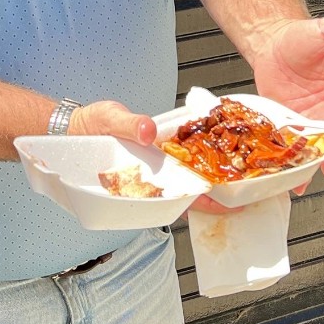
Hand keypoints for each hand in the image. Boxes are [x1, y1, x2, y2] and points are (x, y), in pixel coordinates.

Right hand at [70, 101, 239, 215]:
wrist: (74, 126)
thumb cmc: (88, 128)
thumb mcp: (107, 120)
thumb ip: (128, 125)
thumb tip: (148, 130)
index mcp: (142, 180)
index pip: (179, 198)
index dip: (206, 202)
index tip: (232, 203)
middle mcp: (151, 179)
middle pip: (190, 194)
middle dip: (218, 194)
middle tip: (249, 190)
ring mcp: (155, 169)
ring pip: (187, 181)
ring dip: (211, 178)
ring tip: (241, 173)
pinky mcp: (155, 155)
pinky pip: (179, 163)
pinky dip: (198, 160)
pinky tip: (216, 153)